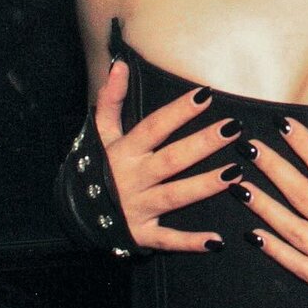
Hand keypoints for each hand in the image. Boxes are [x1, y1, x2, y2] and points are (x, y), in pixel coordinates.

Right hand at [94, 60, 242, 251]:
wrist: (72, 215)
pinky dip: (191, 242)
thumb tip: (119, 65)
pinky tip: (216, 241)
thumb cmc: (95, 168)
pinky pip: (168, 239)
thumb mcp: (100, 135)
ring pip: (175, 195)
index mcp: (125, 152)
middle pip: (172, 159)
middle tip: (232, 129)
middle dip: (202, 144)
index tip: (206, 95)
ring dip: (204, 186)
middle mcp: (133, 179)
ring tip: (235, 174)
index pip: (154, 127)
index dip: (178, 112)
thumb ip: (111, 100)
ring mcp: (138, 208)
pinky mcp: (142, 235)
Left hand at [236, 116, 307, 293]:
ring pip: (291, 228)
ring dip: (264, 207)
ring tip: (241, 187)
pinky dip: (275, 250)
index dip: (304, 144)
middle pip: (302, 193)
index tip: (283, 125)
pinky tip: (254, 237)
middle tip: (249, 147)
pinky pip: (297, 266)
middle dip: (274, 169)